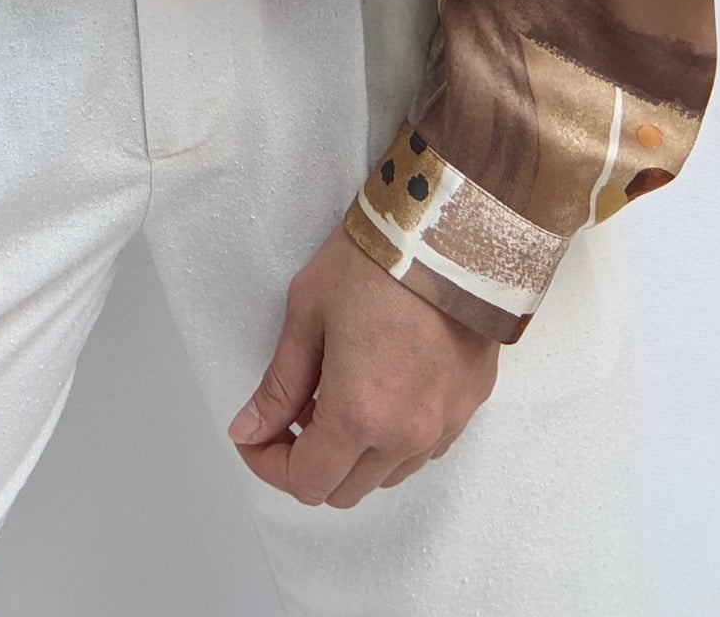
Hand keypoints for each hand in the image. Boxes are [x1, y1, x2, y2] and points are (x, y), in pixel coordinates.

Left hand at [227, 225, 498, 506]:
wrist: (451, 230)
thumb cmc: (374, 263)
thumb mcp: (307, 314)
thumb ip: (280, 383)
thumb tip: (249, 429)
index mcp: (360, 415)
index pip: (307, 481)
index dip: (270, 464)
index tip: (254, 435)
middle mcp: (407, 436)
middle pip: (346, 489)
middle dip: (308, 461)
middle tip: (289, 412)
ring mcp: (444, 424)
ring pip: (386, 473)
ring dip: (352, 452)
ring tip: (334, 393)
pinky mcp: (470, 405)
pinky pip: (423, 448)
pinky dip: (393, 437)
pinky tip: (379, 388)